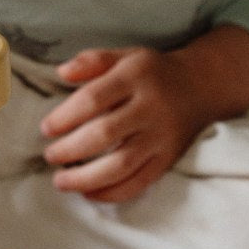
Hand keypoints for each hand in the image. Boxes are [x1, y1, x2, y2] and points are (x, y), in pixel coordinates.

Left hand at [40, 29, 248, 203]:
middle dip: (71, 149)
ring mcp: (161, 136)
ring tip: (61, 182)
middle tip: (50, 156)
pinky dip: (112, 193)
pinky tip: (89, 193)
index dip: (66, 116)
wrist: (201, 86)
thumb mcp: (125, 55)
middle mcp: (150, 108)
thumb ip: (93, 61)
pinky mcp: (168, 159)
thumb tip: (62, 72)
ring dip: (87, 178)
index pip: (94, 98)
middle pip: (105, 134)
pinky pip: (140, 182)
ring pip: (122, 164)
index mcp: (135, 77)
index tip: (46, 128)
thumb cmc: (152, 72)